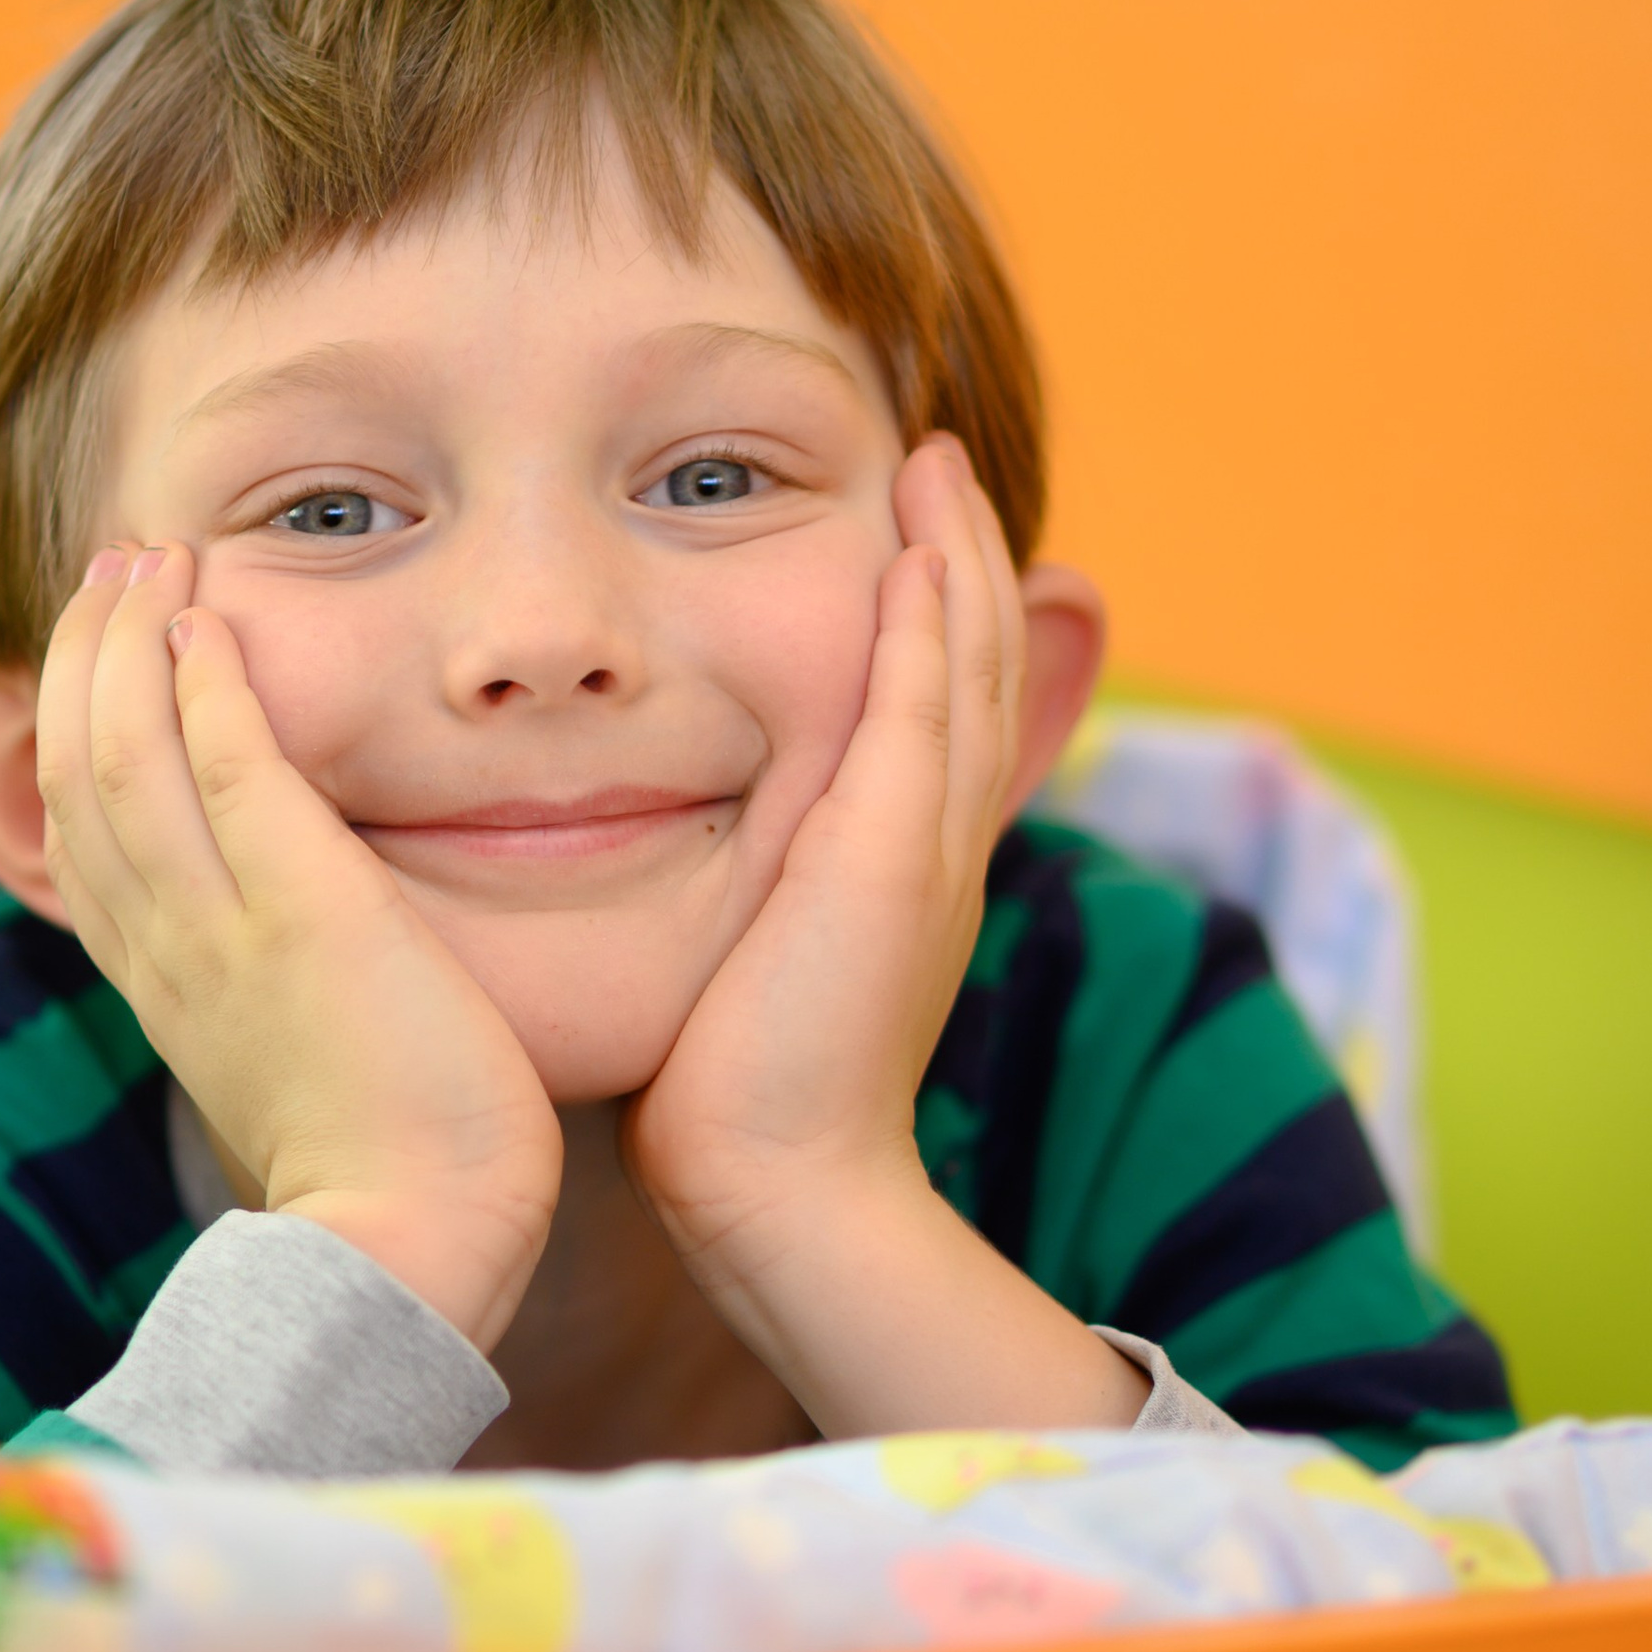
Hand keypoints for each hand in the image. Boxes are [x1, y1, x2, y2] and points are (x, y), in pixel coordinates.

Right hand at [36, 540, 560, 1351]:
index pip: (84, 834)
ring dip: (129, 640)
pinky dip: (206, 683)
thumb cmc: (398, 1174)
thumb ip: (286, 990)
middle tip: (115, 565)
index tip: (105, 651)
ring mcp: (220, 931)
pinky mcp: (300, 914)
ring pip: (124, 752)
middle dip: (86, 655)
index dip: (77, 727)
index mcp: (163, 987)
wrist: (411, 1249)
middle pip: (76, 771)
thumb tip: (320, 945)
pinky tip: (212, 619)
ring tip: (149, 558)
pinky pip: (224, 768)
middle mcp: (166, 950)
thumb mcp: (303, 1062)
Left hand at [624, 437, 1010, 1268]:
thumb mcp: (741, 967)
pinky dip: (928, 621)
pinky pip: (927, 706)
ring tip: (937, 465)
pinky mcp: (897, 854)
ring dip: (958, 556)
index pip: (939, 712)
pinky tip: (913, 548)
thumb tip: (674, 868)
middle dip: (965, 557)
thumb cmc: (729, 1101)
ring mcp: (931, 847)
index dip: (937, 618)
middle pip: (977, 667)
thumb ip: (734, 900)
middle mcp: (940, 846)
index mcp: (908, 869)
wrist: (779, 1190)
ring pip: (967, 667)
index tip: (910, 534)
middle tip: (941, 461)